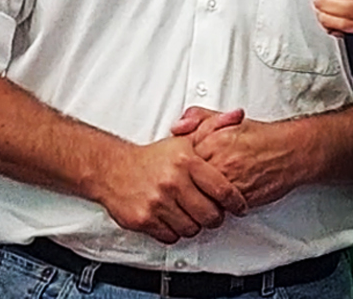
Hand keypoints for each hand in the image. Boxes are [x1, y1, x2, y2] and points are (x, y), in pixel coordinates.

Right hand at [91, 128, 248, 243]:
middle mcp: (172, 182)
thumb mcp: (185, 139)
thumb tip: (238, 115)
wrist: (113, 168)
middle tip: (211, 212)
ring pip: (191, 229)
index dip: (235, 202)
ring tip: (189, 214)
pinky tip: (172, 219)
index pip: (223, 190)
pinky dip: (174, 232)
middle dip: (214, 217)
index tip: (239, 207)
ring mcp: (157, 202)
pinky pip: (171, 237)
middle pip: (210, 215)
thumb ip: (213, 127)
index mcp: (186, 161)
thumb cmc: (152, 157)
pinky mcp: (144, 219)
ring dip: (193, 225)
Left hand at [174, 107, 308, 209]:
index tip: (177, 169)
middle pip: (190, 181)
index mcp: (214, 141)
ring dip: (199, 198)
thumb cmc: (261, 137)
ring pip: (203, 197)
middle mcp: (221, 162)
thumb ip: (199, 119)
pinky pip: (221, 207)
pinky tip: (217, 201)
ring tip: (200, 196)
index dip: (178, 165)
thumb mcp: (228, 120)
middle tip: (184, 187)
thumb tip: (177, 127)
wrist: (290, 152)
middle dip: (186, 185)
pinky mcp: (241, 198)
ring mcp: (231, 181)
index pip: (182, 158)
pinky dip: (217, 206)